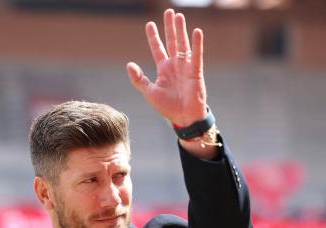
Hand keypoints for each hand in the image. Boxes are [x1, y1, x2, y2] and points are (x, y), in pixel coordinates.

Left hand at [127, 9, 206, 126]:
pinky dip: (196, 44)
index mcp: (163, 69)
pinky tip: (196, 32)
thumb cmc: (167, 107)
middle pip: (171, 41)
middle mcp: (174, 65)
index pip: (157, 48)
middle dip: (170, 27)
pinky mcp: (196, 72)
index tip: (149, 24)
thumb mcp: (149, 92)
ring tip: (179, 16)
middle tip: (169, 12)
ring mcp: (185, 67)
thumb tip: (129, 64)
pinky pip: (196, 55)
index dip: (153, 36)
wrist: (183, 118)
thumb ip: (138, 79)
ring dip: (181, 31)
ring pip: (182, 45)